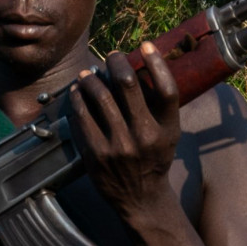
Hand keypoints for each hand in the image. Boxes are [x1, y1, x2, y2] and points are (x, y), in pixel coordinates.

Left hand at [69, 44, 181, 233]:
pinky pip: (82, 117)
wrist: (140, 199)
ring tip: (90, 72)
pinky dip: (78, 98)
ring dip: (92, 77)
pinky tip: (78, 90)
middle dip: (117, 62)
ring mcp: (118, 146)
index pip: (167, 89)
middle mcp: (144, 136)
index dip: (156, 62)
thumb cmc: (154, 159)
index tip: (146, 46)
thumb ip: (159, 106)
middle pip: (128, 84)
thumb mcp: (168, 135)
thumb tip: (140, 65)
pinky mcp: (96, 154)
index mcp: (167, 130)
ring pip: (100, 96)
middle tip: (112, 56)